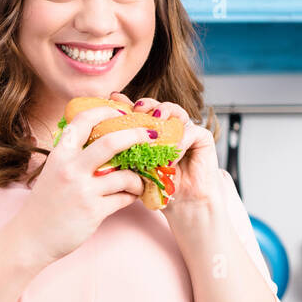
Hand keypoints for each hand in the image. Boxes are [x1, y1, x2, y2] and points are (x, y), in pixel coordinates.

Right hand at [13, 101, 148, 265]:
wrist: (31, 238)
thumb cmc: (44, 205)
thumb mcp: (52, 173)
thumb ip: (72, 157)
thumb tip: (101, 143)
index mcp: (60, 155)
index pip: (83, 120)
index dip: (105, 110)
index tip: (121, 112)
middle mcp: (71, 169)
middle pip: (112, 141)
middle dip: (136, 134)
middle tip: (150, 135)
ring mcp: (83, 190)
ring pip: (125, 175)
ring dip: (138, 178)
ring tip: (139, 182)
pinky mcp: (93, 211)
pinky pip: (124, 198)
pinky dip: (131, 196)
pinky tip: (130, 197)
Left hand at [108, 93, 223, 219]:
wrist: (183, 203)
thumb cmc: (157, 187)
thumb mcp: (134, 169)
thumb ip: (123, 153)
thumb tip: (99, 143)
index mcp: (150, 131)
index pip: (137, 111)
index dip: (126, 103)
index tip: (114, 98)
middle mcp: (168, 127)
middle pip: (156, 106)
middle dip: (146, 104)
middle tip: (137, 109)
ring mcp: (186, 130)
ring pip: (176, 111)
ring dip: (164, 112)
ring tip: (156, 119)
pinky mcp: (202, 137)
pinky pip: (191, 132)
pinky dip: (180, 141)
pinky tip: (170, 154)